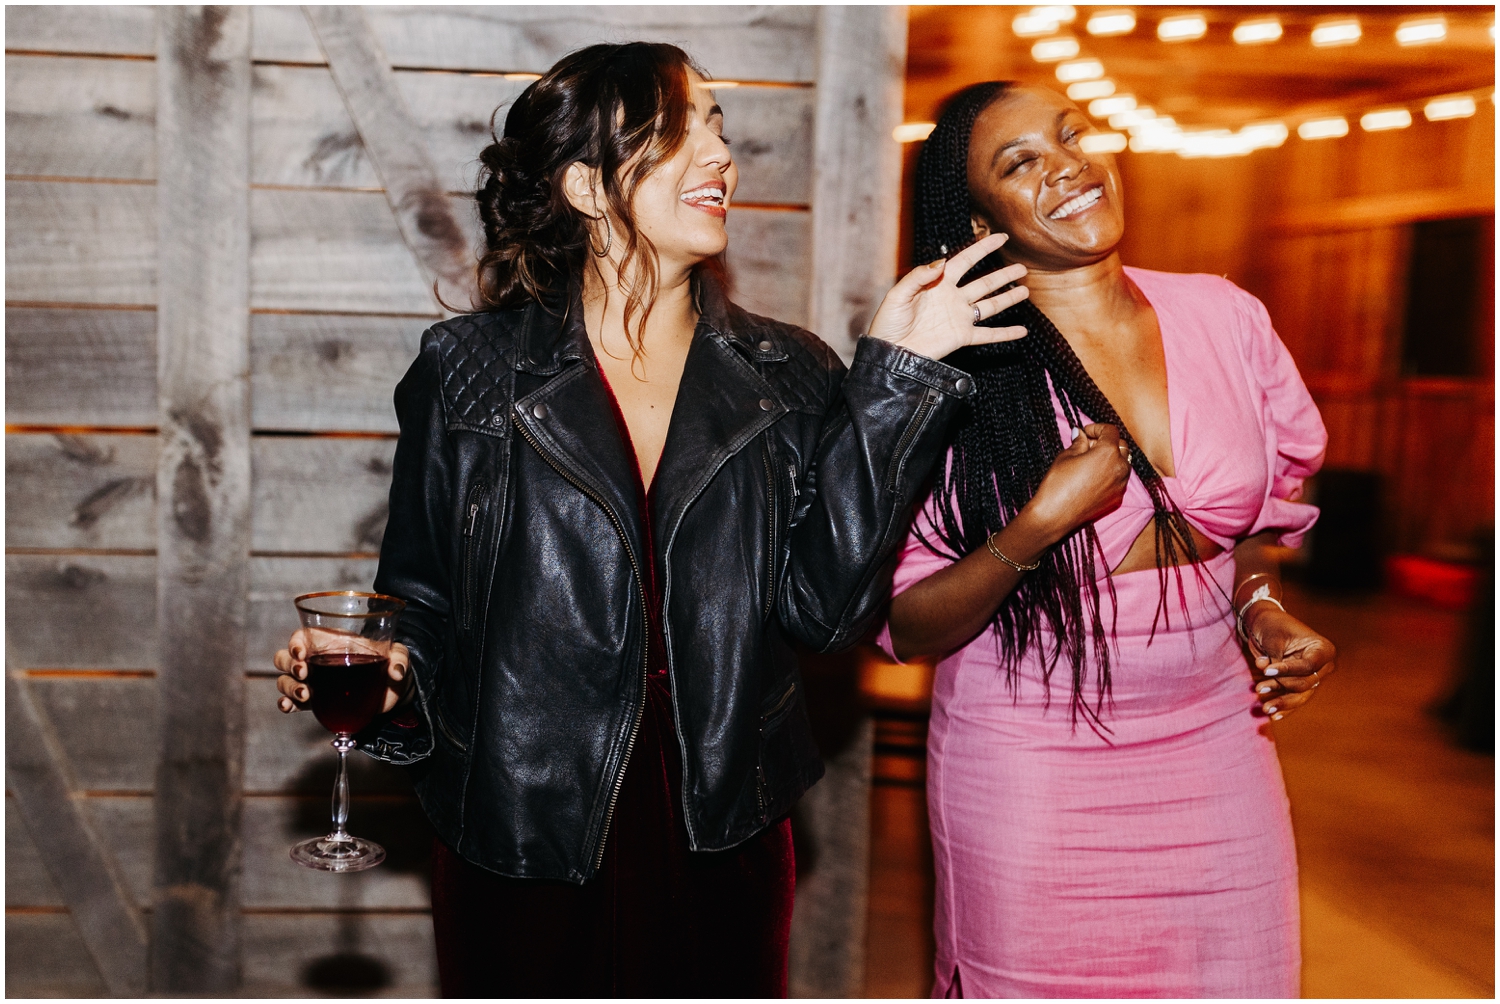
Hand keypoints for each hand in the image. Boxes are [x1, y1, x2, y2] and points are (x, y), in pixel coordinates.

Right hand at [273, 629, 411, 715]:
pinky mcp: (315, 702)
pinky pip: (292, 702)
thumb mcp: (398, 655)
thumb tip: (396, 671)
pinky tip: (289, 707)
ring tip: (305, 695)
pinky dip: (286, 704)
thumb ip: (399, 658)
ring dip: (289, 687)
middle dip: (289, 666)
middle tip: (304, 674)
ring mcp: (313, 682)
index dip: (295, 643)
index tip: (302, 653)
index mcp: (330, 642)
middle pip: (285, 658)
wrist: (392, 692)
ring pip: (285, 680)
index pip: (301, 637)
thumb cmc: (390, 664)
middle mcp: (316, 660)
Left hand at [867, 232, 1029, 359]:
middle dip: (1003, 275)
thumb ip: (919, 276)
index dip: (982, 248)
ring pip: (989, 305)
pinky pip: (988, 335)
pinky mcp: (961, 337)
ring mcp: (959, 318)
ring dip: (1008, 298)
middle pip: (984, 283)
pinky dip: (1005, 333)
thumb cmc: (888, 322)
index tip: (1000, 237)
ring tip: (1025, 290)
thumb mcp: (898, 294)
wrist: (889, 352)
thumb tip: (942, 262)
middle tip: (1022, 267)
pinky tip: (1022, 331)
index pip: (965, 260)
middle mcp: (952, 299)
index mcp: (938, 284)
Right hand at [1021, 424, 1131, 544]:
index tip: (1085, 433)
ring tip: (1091, 462)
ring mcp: (1120, 485)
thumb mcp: (1065, 457)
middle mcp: (1120, 468)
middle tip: (1087, 446)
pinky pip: (1119, 480)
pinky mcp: (1117, 498)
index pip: (1111, 431)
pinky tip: (1093, 478)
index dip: (1097, 428)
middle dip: (1106, 442)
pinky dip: (1110, 474)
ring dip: (1111, 458)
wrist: (1055, 515)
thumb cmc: (1057, 484)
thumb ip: (1079, 443)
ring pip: (1123, 463)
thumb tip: (1081, 434)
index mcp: (1108, 453)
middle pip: (1121, 446)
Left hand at [1244, 607, 1335, 719]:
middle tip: (1259, 688)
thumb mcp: (1273, 638)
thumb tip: (1267, 672)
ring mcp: (1313, 676)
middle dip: (1281, 686)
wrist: (1266, 625)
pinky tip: (1274, 715)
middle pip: (1305, 683)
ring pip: (1300, 695)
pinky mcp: (1300, 684)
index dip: (1288, 670)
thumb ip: (1274, 659)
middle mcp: (1322, 665)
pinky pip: (1295, 699)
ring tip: (1264, 707)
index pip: (1307, 666)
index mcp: (1322, 649)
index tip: (1267, 671)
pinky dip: (1285, 707)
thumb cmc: (1272, 626)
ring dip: (1282, 701)